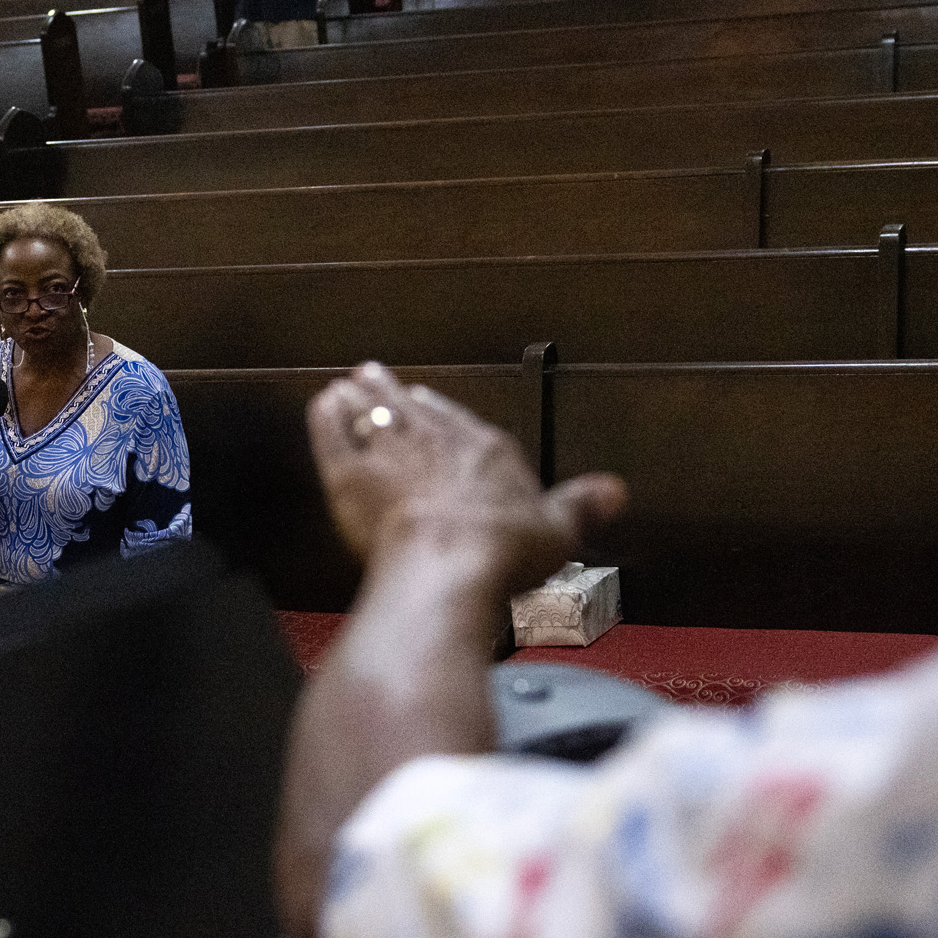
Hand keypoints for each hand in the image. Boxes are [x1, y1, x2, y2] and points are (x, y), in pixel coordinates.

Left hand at [305, 363, 626, 594]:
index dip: (443, 412)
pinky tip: (321, 405)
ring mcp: (391, 455)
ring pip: (372, 414)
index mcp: (486, 452)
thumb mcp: (558, 531)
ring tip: (347, 385)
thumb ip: (581, 506)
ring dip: (360, 397)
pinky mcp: (351, 476)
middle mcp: (436, 443)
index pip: (461, 423)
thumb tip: (615, 492)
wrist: (450, 562)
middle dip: (394, 392)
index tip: (429, 400)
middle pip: (412, 410)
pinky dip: (327, 417)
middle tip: (376, 375)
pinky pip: (334, 435)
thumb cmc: (503, 551)